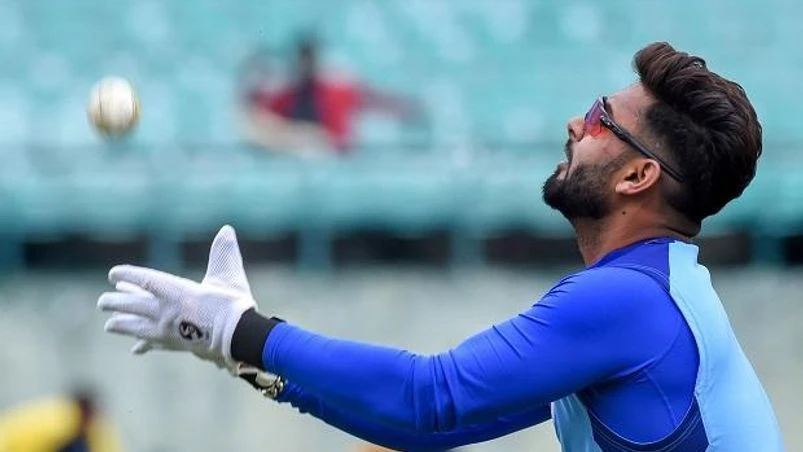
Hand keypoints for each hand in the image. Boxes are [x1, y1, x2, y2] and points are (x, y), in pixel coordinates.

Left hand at [98, 225, 256, 368]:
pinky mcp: (175, 345)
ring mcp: (168, 331)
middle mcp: (166, 312)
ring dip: (121, 324)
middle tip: (102, 302)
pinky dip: (143, 345)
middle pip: (133, 306)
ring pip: (137, 327)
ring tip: (109, 324)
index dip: (128, 275)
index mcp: (177, 292)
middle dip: (116, 302)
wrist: (239, 338)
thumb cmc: (233, 305)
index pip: (145, 280)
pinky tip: (135, 349)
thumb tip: (226, 230)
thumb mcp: (229, 275)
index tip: (114, 273)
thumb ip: (223, 253)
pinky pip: (153, 344)